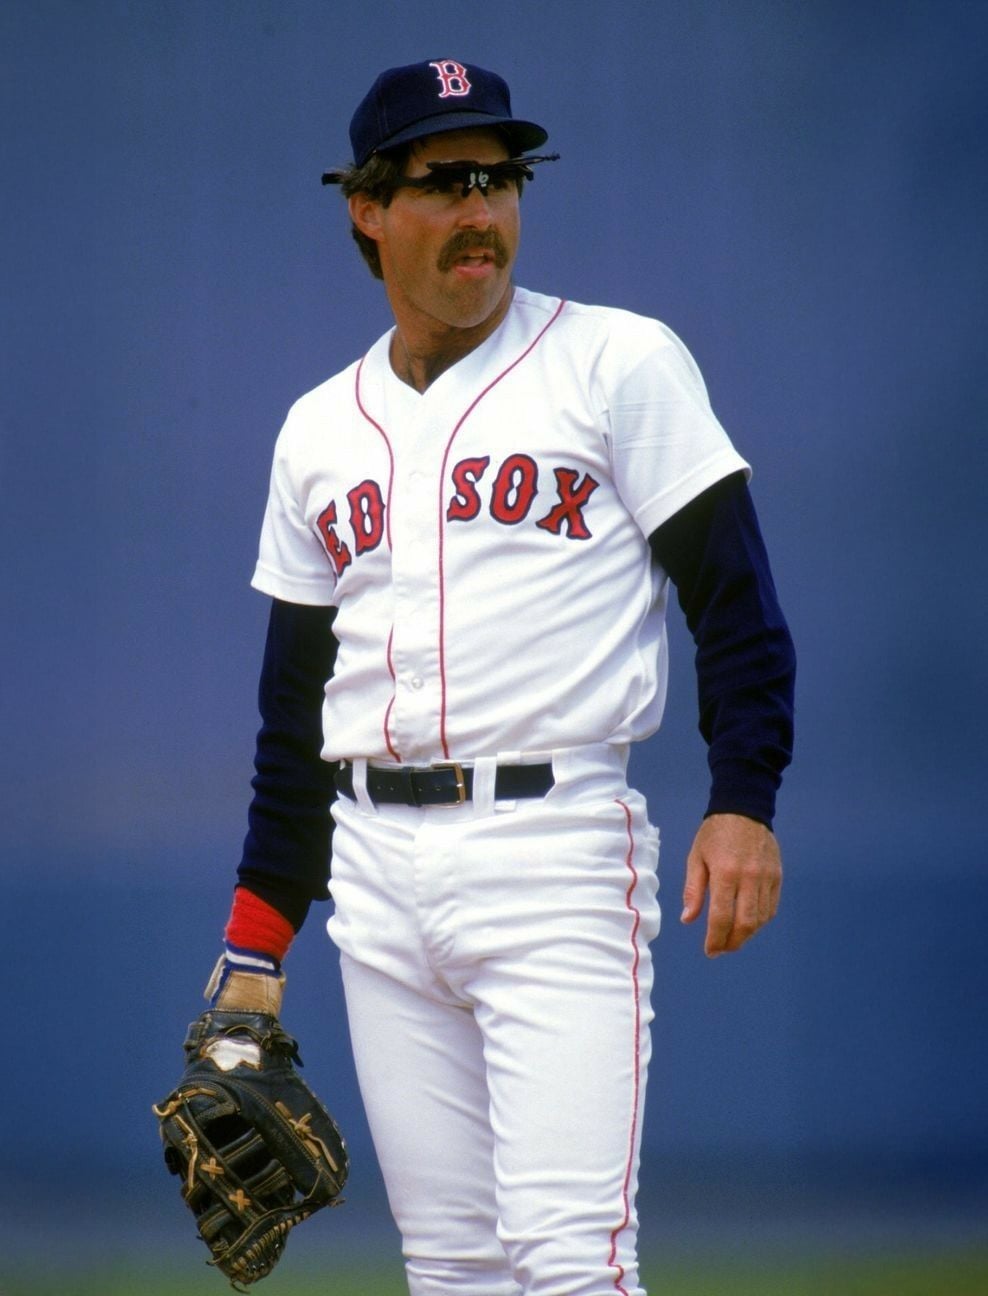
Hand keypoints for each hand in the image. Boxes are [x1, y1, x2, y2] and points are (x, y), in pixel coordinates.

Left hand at [680, 813, 781, 956]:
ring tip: (732, 940)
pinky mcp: (777, 876)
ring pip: (761, 919)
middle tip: (721, 950)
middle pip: (746, 923)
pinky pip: (771, 907)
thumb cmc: (714, 833)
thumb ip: (693, 890)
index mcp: (725, 873)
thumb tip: (688, 920)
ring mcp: (767, 878)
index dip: (716, 939)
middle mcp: (749, 878)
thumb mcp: (696, 858)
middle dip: (733, 943)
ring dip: (747, 935)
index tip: (709, 950)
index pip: (722, 916)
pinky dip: (760, 921)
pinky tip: (748, 924)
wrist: (744, 809)